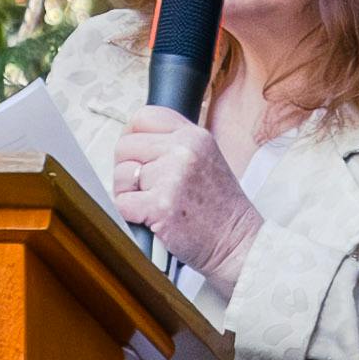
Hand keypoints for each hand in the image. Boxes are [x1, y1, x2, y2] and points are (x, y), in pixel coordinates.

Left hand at [111, 107, 263, 285]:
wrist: (237, 242)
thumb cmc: (219, 208)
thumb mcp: (206, 159)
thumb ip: (174, 145)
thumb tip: (132, 138)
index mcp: (194, 136)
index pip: (144, 117)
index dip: (132, 136)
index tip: (136, 154)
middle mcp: (184, 150)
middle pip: (125, 145)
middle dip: (127, 168)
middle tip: (145, 188)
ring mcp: (172, 177)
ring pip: (121, 174)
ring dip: (127, 192)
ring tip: (152, 204)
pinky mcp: (160, 205)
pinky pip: (122, 202)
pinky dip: (130, 215)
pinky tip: (151, 219)